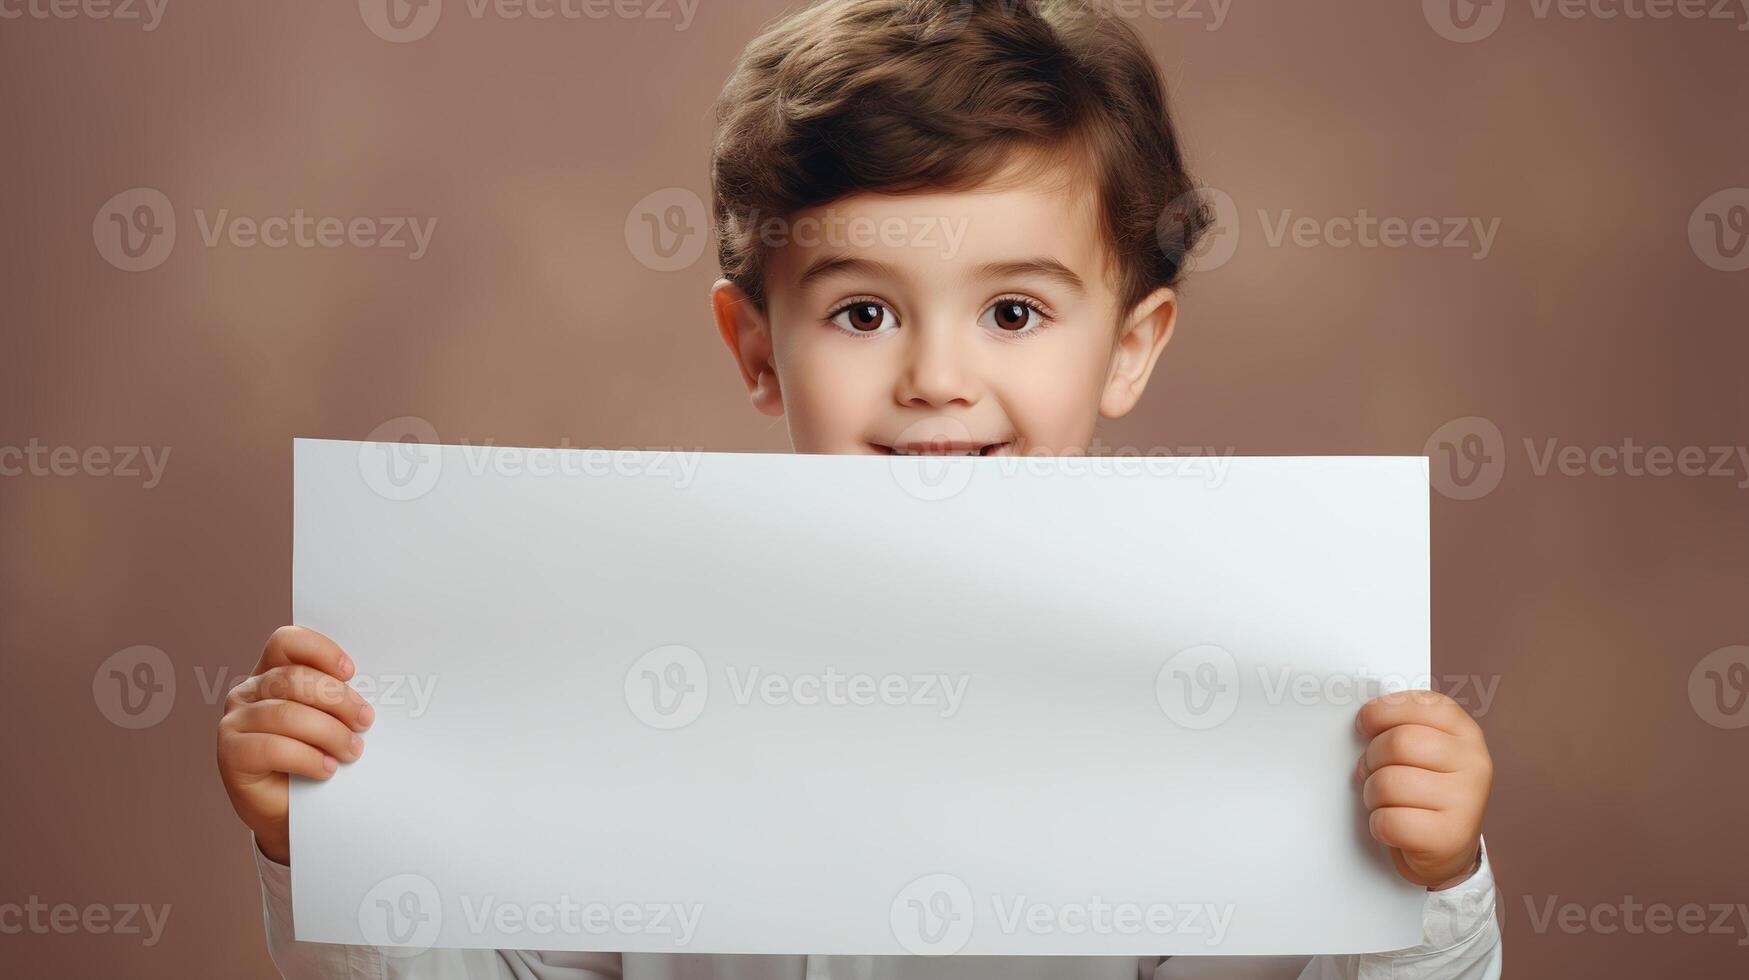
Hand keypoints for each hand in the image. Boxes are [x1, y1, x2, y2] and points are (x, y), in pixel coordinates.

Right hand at [216, 626, 372, 864]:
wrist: (293, 812)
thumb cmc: (317, 757)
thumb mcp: (332, 722)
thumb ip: (339, 702)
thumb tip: (372, 697)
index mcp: (273, 672)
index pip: (286, 642)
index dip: (319, 651)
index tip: (351, 671)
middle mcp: (248, 691)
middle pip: (292, 678)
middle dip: (337, 699)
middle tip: (365, 720)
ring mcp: (235, 721)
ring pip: (285, 713)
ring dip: (328, 732)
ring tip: (352, 751)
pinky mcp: (230, 753)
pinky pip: (271, 747)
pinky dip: (306, 757)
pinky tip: (326, 768)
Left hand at [1355, 690, 1491, 888]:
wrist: (1447, 849)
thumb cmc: (1425, 792)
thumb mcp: (1423, 752)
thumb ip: (1400, 728)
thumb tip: (1361, 723)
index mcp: (1465, 732)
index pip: (1419, 705)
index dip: (1381, 712)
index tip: (1364, 726)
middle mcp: (1473, 762)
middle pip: (1398, 743)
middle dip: (1371, 759)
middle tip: (1370, 771)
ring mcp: (1466, 800)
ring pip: (1388, 783)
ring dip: (1372, 794)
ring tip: (1384, 801)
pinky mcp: (1450, 836)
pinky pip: (1389, 821)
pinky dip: (1378, 825)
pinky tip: (1393, 826)